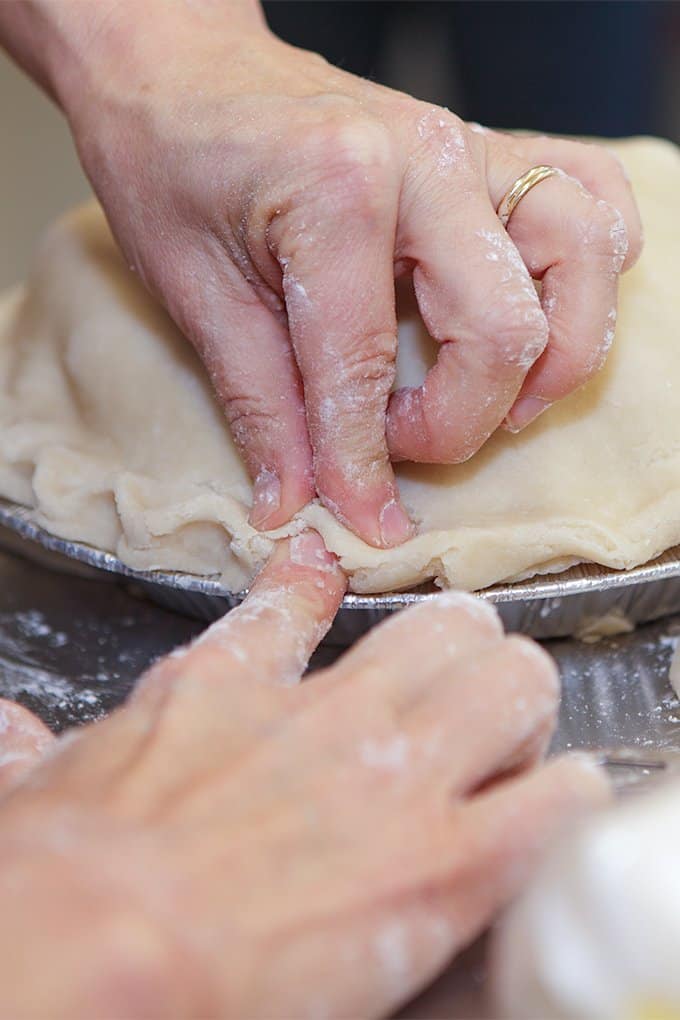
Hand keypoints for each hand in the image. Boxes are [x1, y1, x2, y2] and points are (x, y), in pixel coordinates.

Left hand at [0, 2, 642, 546]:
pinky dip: (589, 271)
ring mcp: (475, 146)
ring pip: (584, 262)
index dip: (363, 463)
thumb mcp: (197, 297)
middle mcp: (429, 161)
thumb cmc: (172, 167)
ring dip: (551, 358)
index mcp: (338, 191)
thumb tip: (300, 504)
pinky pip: (595, 201)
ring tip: (487, 397)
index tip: (364, 519)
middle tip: (401, 441)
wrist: (182, 70)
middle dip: (461, 421)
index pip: (367, 368)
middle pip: (506, 329)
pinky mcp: (496, 149)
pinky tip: (538, 315)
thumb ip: (262, 409)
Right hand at [0, 532, 606, 1017]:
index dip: (316, 582)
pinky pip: (554, 798)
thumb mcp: (32, 790)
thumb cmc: (59, 874)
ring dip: (519, 710)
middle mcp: (327, 716)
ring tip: (508, 746)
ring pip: (514, 683)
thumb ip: (25, 750)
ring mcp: (396, 782)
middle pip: (448, 628)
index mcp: (228, 694)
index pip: (290, 603)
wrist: (99, 949)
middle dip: (463, 652)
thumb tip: (2, 730)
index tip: (327, 573)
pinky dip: (561, 800)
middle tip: (455, 692)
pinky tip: (545, 813)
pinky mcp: (446, 865)